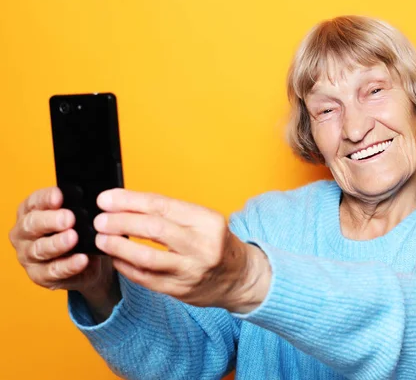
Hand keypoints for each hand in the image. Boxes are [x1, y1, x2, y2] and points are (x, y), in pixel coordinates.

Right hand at [9, 188, 116, 300]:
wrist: (87, 264)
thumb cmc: (79, 232)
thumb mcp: (79, 218)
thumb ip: (79, 208)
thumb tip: (93, 200)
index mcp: (31, 211)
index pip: (34, 201)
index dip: (46, 198)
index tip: (60, 196)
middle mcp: (24, 232)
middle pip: (32, 224)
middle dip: (50, 221)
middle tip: (69, 218)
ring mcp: (28, 255)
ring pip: (39, 249)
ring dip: (57, 243)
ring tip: (73, 238)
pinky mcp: (39, 275)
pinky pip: (53, 270)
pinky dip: (68, 265)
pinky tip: (81, 259)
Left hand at [92, 189, 271, 312]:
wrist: (239, 277)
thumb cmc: (215, 243)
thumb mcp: (203, 221)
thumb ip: (169, 213)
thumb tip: (125, 204)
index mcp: (207, 221)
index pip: (162, 205)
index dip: (129, 201)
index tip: (107, 199)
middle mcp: (202, 246)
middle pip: (153, 229)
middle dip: (121, 222)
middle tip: (100, 220)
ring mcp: (191, 271)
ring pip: (147, 258)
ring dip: (119, 247)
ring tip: (102, 239)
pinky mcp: (181, 291)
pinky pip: (146, 278)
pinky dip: (126, 267)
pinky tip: (116, 258)